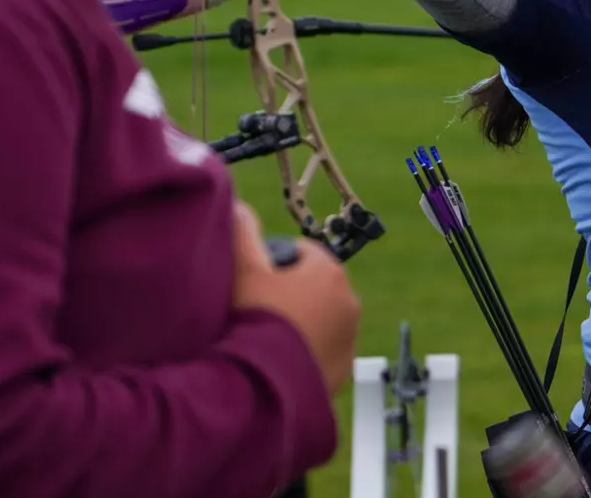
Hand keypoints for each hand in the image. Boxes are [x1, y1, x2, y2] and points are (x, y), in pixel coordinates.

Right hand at [231, 201, 359, 395]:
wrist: (264, 382)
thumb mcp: (245, 270)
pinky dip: (310, 351)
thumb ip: (243, 234)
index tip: (256, 279)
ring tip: (270, 336)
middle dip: (292, 292)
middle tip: (259, 308)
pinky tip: (282, 358)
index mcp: (329, 272)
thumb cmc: (256, 319)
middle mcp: (349, 300)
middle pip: (316, 286)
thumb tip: (239, 207)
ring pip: (324, 318)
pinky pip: (326, 351)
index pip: (303, 253)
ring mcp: (350, 335)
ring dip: (304, 321)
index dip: (276, 263)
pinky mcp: (344, 367)